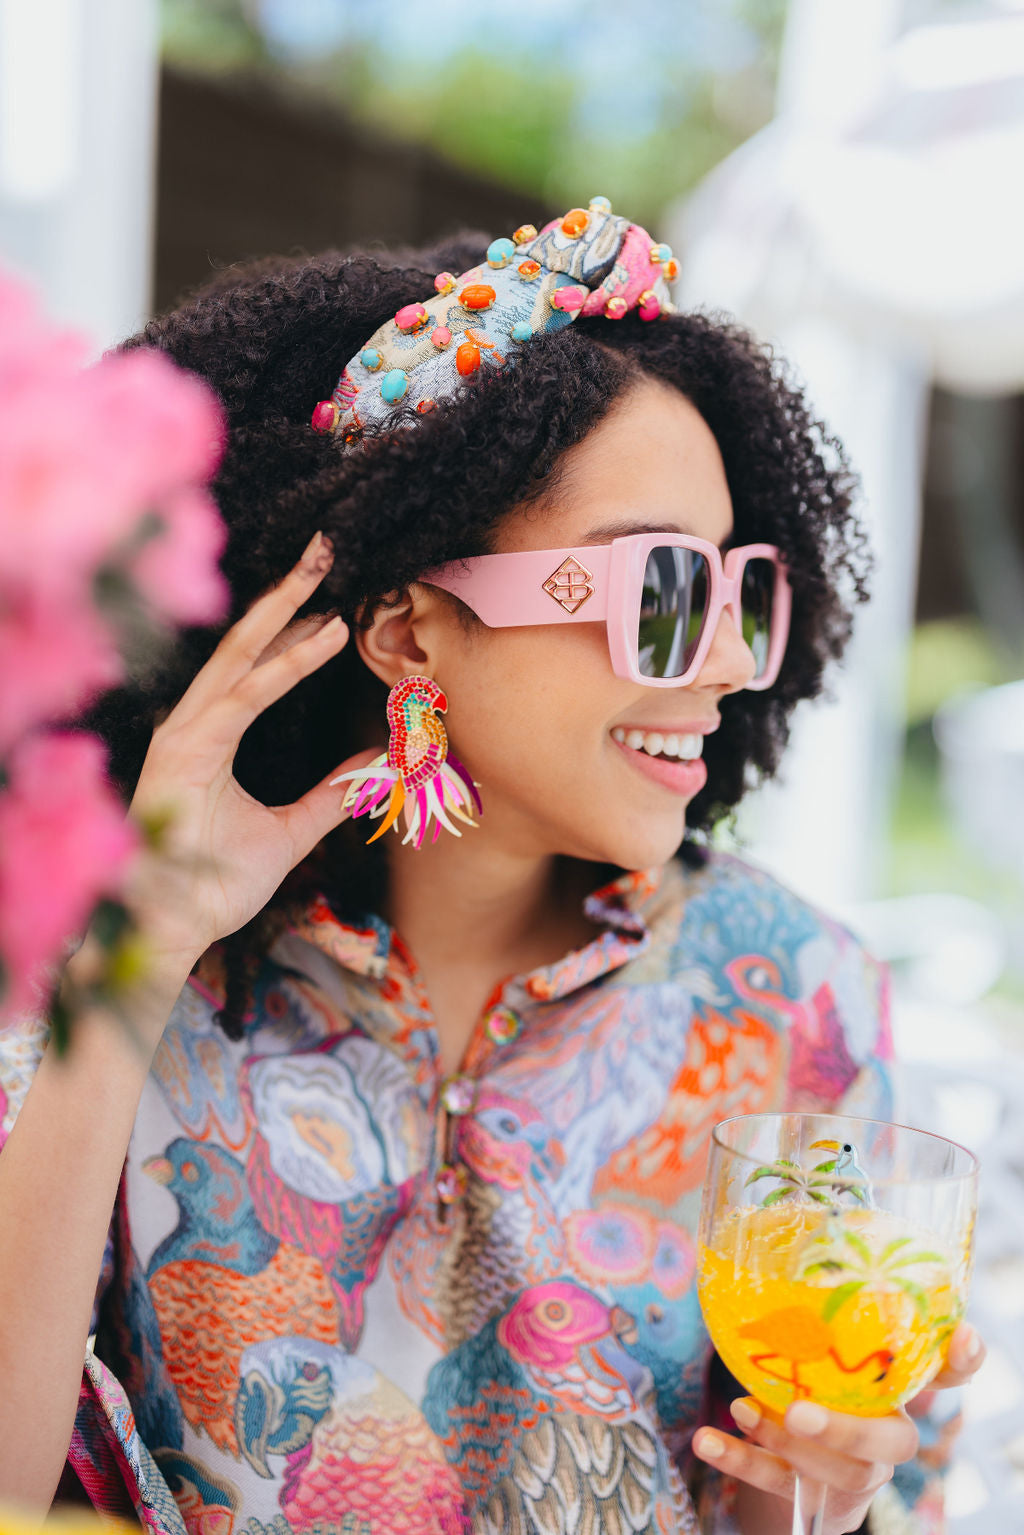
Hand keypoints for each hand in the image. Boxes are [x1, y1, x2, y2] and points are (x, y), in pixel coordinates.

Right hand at [124, 531, 375, 972]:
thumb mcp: (290, 832)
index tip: (333, 601)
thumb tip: (377, 762)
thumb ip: (331, 795)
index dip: (293, 630)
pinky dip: (285, 665)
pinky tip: (321, 637)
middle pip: (245, 642)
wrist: (175, 929)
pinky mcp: (185, 750)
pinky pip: (244, 696)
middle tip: (324, 547)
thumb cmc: (215, 883)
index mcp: (211, 733)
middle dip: (286, 593)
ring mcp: (185, 732)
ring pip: (240, 654)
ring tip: (325, 574)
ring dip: (285, 610)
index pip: (256, 665)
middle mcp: (195, 722)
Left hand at [692, 1322, 985, 1534]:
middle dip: (844, 1430)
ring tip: (741, 1407)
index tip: (961, 1336)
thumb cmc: (820, 1384)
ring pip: (839, 1473)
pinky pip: (782, 1485)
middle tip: (799, 1412)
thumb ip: (822, 1309)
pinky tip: (706, 1440)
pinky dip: (740, 1462)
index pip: (947, 1372)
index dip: (960, 1358)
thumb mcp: (827, 1348)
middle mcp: (888, 1435)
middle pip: (890, 1443)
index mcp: (898, 1390)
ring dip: (782, 1440)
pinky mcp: (817, 1497)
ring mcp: (855, 1472)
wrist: (804, 1461)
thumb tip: (785, 1236)